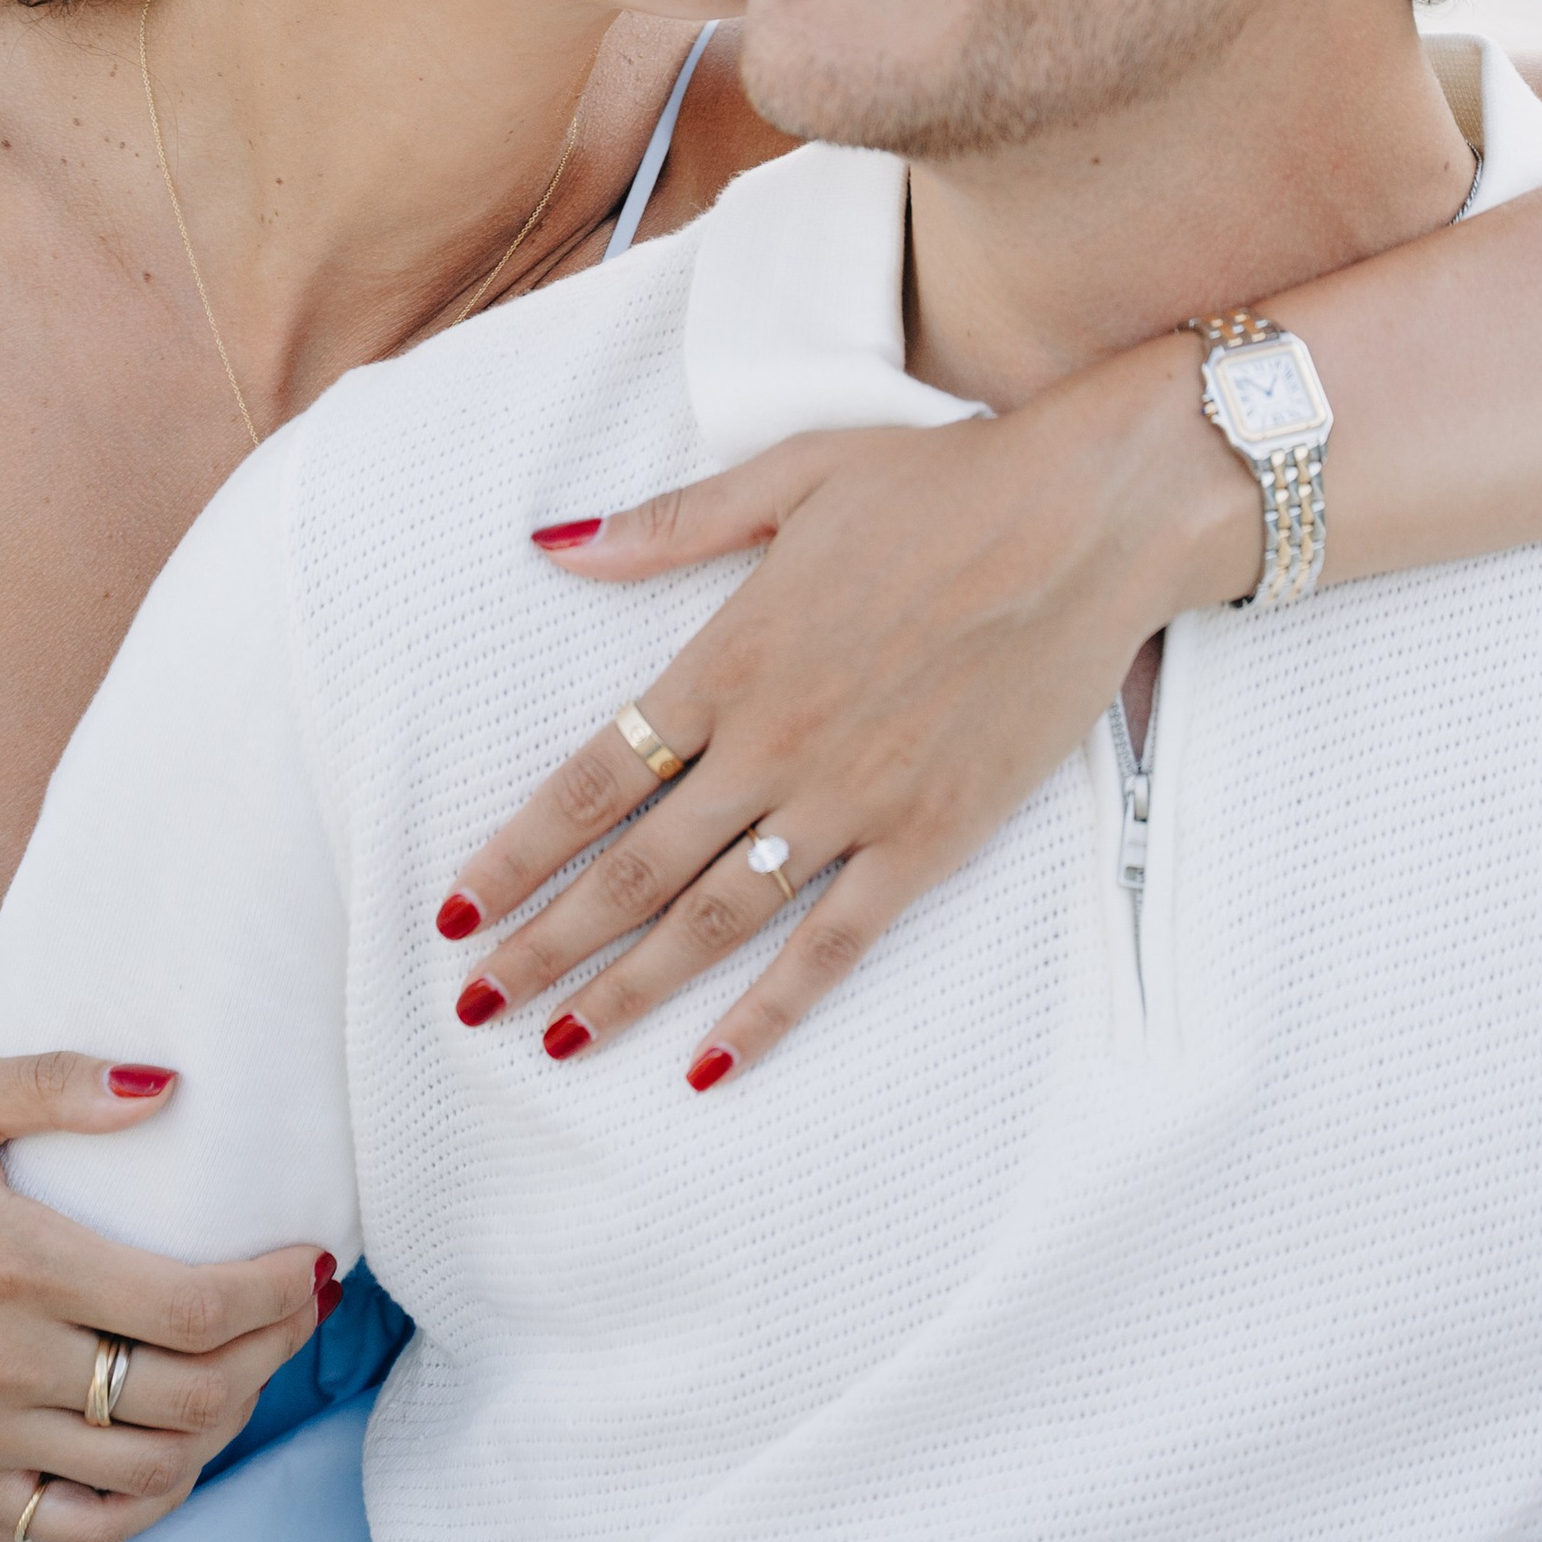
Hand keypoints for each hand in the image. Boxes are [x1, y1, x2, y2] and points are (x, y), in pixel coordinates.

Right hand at [0, 1049, 332, 1540]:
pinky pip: (73, 1522)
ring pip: (144, 1466)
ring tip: (252, 1362)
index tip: (316, 1259)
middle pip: (185, 1395)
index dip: (273, 1292)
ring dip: (224, 1421)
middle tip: (302, 1304)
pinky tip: (177, 1449)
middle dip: (272, 1351)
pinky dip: (145, 1499)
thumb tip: (169, 1084)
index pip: (184, 1307)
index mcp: (10, 1261)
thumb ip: (60, 1083)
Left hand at [431, 336, 1252, 1084]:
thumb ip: (667, 526)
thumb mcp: (788, 476)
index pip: (591, 778)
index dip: (517, 849)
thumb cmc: (939, 483)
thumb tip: (553, 544)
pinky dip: (771, 1011)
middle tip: (475, 1002)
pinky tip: (714, 1064)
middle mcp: (773, 746)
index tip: (457, 903)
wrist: (1084, 521)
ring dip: (629, 988)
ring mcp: (850, 802)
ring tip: (561, 1043)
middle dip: (544, 942)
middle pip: (632, 868)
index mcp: (727, 660)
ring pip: (715, 920)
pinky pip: (835, 945)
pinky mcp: (929, 839)